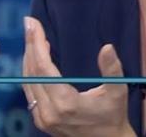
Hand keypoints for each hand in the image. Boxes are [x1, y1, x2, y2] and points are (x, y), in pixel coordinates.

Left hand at [22, 16, 135, 136]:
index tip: (33, 24)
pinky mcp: (41, 120)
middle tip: (29, 24)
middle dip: (30, 46)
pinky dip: (30, 71)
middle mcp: (48, 111)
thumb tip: (107, 47)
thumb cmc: (113, 116)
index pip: (43, 68)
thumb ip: (112, 69)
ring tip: (32, 36)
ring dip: (28, 57)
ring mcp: (42, 118)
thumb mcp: (117, 91)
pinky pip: (29, 91)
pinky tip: (36, 58)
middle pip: (31, 73)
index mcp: (65, 102)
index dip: (36, 44)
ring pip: (27, 82)